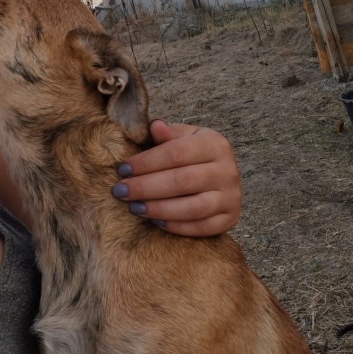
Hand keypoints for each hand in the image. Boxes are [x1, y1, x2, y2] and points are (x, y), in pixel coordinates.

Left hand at [111, 119, 240, 236]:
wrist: (220, 175)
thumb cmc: (194, 154)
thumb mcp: (183, 138)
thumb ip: (167, 134)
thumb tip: (154, 126)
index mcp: (215, 143)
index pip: (176, 153)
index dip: (146, 162)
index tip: (123, 169)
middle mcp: (227, 170)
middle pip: (182, 181)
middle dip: (146, 187)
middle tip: (121, 190)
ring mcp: (231, 196)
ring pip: (192, 208)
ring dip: (158, 208)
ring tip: (134, 207)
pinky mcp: (230, 218)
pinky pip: (200, 227)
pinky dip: (175, 226)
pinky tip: (154, 220)